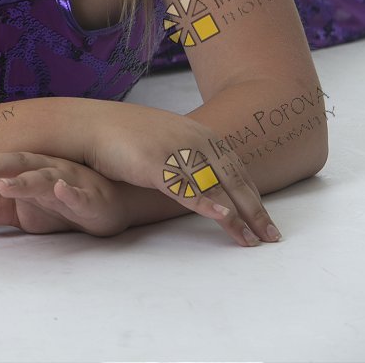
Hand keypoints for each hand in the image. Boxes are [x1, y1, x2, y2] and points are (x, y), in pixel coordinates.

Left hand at [0, 152, 130, 236]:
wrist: (107, 208)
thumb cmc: (58, 206)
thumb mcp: (19, 212)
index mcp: (27, 171)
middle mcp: (45, 169)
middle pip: (18, 164)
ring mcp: (68, 181)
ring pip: (45, 177)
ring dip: (25, 180)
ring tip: (5, 184)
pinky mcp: (90, 199)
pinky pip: (79, 195)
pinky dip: (70, 191)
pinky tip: (61, 189)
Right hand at [85, 102, 281, 247]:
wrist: (93, 123)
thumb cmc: (126, 134)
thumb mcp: (166, 139)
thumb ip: (188, 154)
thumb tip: (203, 174)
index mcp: (200, 133)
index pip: (236, 169)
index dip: (253, 195)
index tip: (265, 218)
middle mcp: (194, 140)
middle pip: (234, 180)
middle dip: (255, 211)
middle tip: (271, 237)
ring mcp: (176, 151)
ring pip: (216, 188)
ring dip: (238, 216)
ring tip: (253, 240)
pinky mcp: (156, 165)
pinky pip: (188, 189)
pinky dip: (209, 204)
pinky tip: (224, 218)